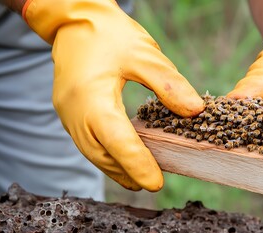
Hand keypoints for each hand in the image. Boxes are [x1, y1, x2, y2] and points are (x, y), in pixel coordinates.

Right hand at [22, 0, 203, 190]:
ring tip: (139, 178)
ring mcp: (68, 115)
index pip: (117, 141)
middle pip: (102, 155)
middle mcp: (74, 113)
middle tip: (153, 183)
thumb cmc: (109, 34)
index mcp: (92, 98)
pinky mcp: (69, 113)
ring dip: (116, 167)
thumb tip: (195, 112)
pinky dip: (107, 154)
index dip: (137, 164)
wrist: (73, 20)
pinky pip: (88, 142)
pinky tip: (122, 157)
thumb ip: (169, 85)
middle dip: (127, 172)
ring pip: (93, 153)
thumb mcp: (144, 54)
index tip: (156, 183)